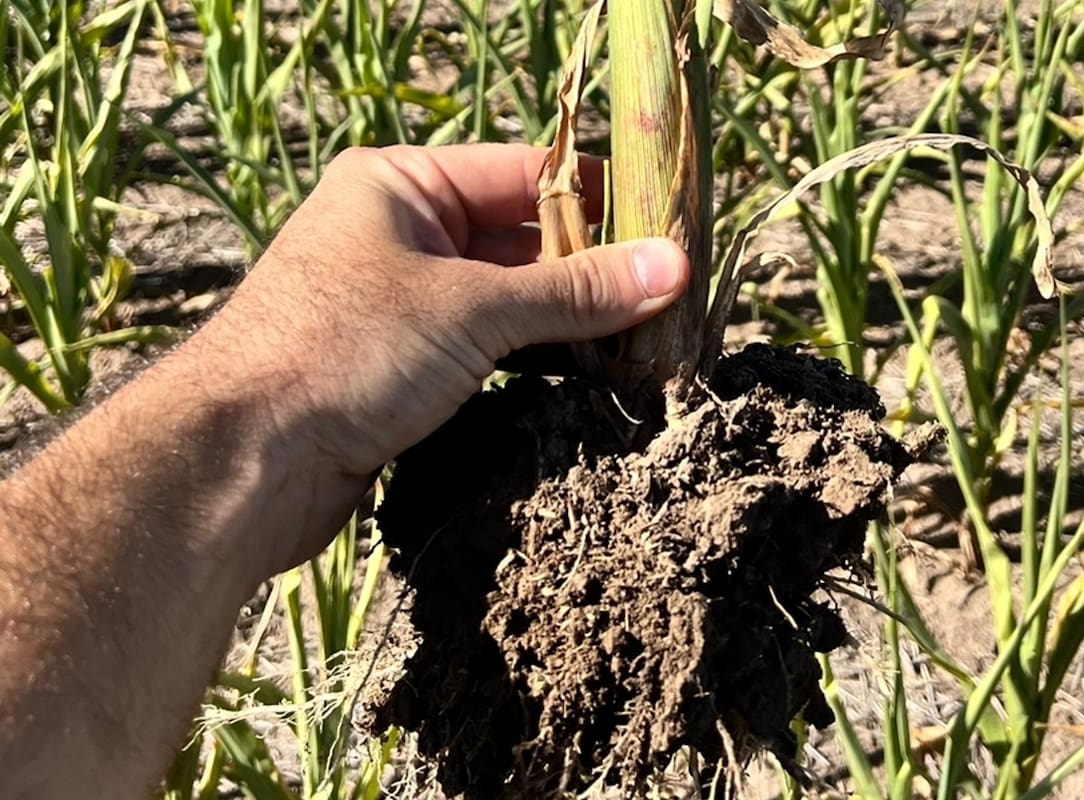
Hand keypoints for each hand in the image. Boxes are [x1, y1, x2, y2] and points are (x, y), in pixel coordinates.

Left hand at [200, 144, 688, 568]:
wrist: (242, 461)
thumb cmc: (345, 351)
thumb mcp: (472, 309)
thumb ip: (575, 291)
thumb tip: (673, 266)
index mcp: (401, 185)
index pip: (525, 174)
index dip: (599, 201)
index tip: (669, 232)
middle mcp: (398, 234)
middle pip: (519, 239)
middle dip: (590, 271)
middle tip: (668, 299)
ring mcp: (397, 304)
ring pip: (505, 301)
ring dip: (566, 322)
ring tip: (642, 341)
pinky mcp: (399, 367)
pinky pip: (483, 349)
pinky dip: (530, 360)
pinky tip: (583, 378)